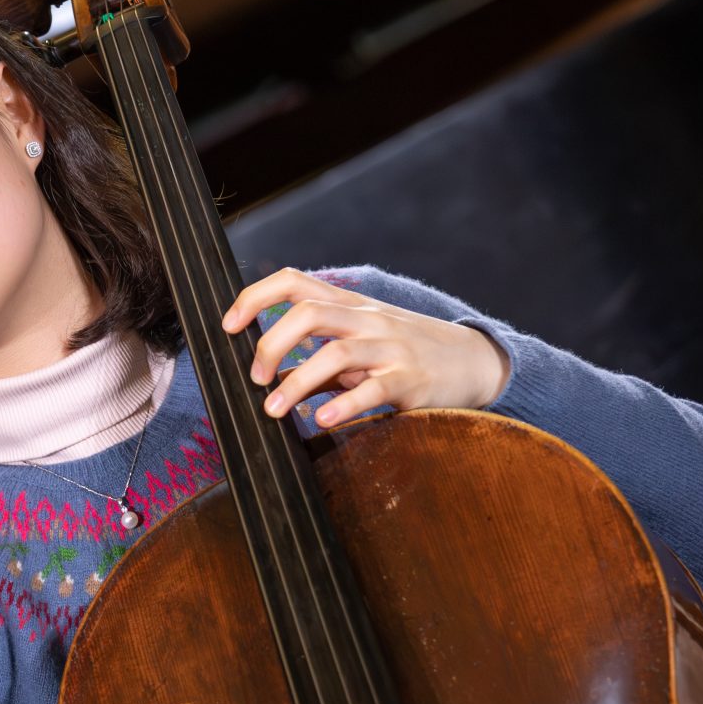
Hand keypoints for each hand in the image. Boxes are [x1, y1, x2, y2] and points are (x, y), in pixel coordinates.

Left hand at [220, 268, 509, 428]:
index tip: (228, 326)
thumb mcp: (360, 345)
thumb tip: (268, 375)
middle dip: (270, 344)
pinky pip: (373, 390)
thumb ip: (316, 356)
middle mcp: (368, 319)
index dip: (255, 297)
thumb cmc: (406, 354)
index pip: (294, 282)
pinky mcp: (410, 380)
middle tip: (256, 379)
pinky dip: (344, 405)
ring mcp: (390, 348)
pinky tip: (323, 421)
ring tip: (275, 411)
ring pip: (336, 353)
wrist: (473, 362)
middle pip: (309, 313)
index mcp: (350, 306)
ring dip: (297, 382)